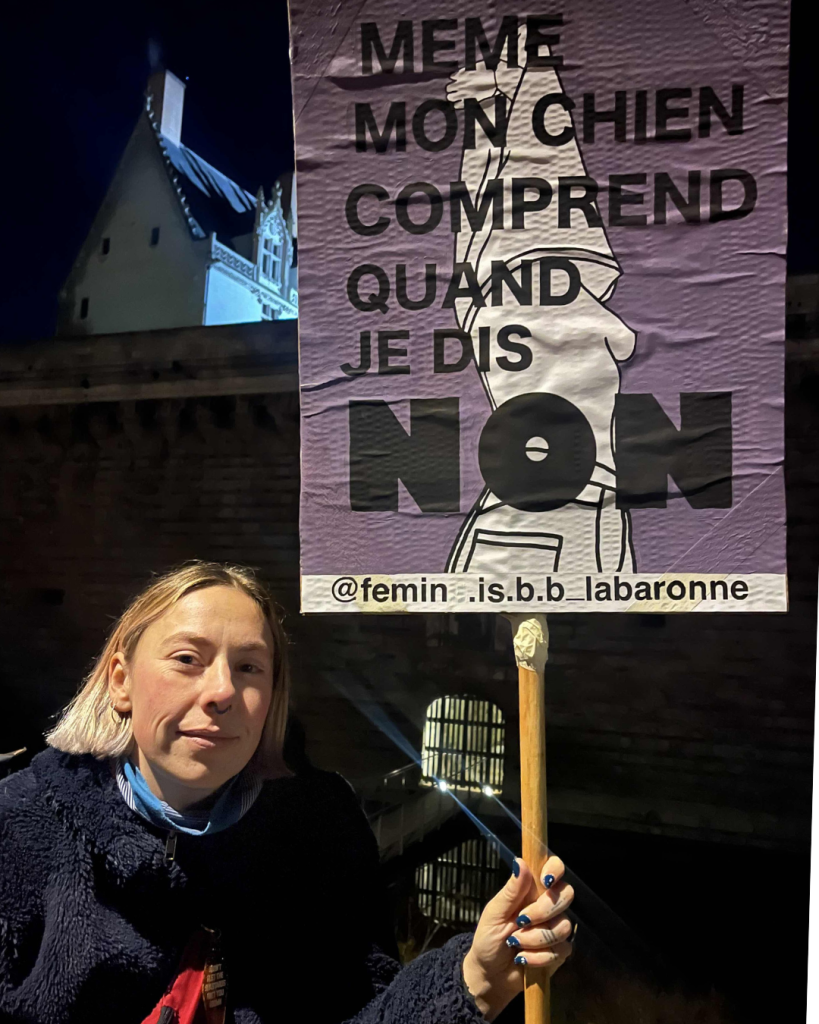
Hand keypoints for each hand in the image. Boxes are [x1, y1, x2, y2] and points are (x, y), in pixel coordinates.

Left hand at [461, 854, 574, 1020]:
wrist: (490, 975)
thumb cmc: (488, 938)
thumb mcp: (495, 913)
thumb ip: (511, 890)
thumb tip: (521, 861)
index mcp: (531, 890)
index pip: (554, 867)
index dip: (555, 869)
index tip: (546, 880)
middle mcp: (547, 905)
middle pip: (566, 894)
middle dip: (544, 910)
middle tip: (521, 920)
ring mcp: (555, 928)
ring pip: (564, 925)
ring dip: (536, 938)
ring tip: (516, 943)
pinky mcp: (560, 951)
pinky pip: (561, 950)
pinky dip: (539, 957)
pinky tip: (523, 958)